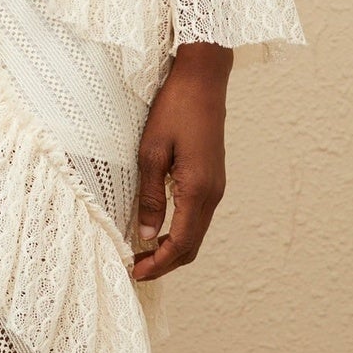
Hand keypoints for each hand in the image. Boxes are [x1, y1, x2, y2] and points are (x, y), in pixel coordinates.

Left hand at [130, 42, 230, 282]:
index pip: (180, 243)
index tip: (135, 273)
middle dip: (165, 263)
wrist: (202, 80)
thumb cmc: (174, 109)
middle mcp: (213, 193)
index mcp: (198, 189)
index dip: (158, 264)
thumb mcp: (151, 151)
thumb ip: (150, 196)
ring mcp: (216, 186)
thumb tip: (146, 235)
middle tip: (136, 268)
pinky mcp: (213, 178)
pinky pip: (198, 216)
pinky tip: (159, 228)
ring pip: (197, 233)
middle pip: (192, 246)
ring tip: (143, 253)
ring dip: (173, 249)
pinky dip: (181, 231)